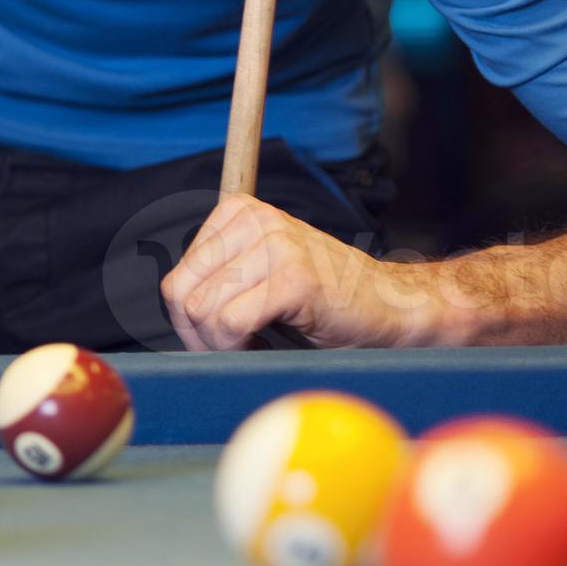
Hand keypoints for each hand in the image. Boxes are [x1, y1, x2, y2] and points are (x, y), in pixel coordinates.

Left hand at [162, 192, 419, 349]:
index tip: (217, 341)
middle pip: (182, 294)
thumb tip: (172, 307)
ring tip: (256, 345)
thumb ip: (218, 277)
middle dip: (199, 338)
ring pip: (204, 311)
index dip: (189, 323)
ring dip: (222, 346)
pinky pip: (230, 323)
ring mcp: (275, 245)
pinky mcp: (292, 277)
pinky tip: (266, 346)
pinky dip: (239, 348)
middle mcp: (253, 220)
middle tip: (231, 352)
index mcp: (238, 213)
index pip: (177, 279)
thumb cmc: (324, 302)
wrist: (394, 309)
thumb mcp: (260, 274)